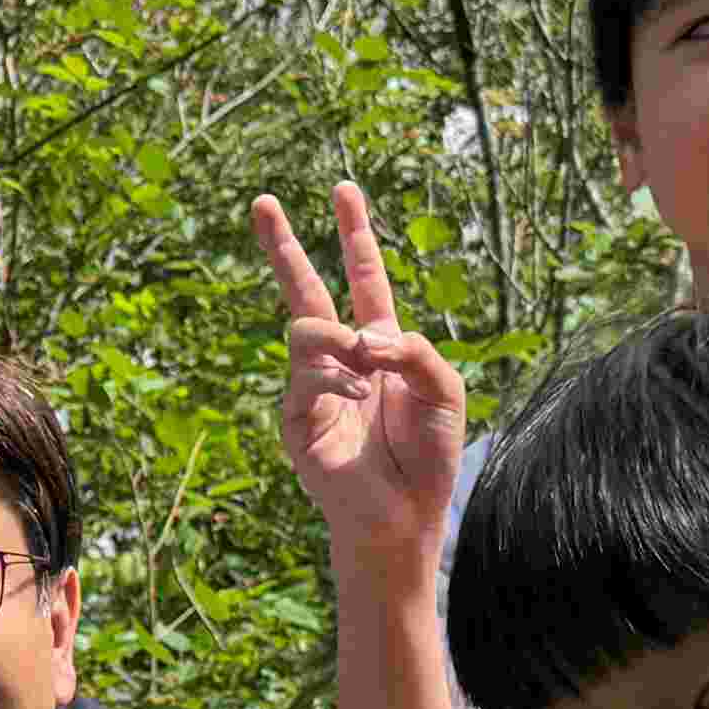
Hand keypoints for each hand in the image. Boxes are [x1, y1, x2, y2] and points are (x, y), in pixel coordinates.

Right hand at [255, 186, 467, 581]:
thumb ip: (417, 350)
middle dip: (285, 246)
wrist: (404, 517)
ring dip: (341, 341)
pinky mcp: (296, 420)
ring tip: (367, 368)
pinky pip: (307, 375)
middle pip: (305, 290)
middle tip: (263, 201)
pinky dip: (338, 381)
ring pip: (307, 328)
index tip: (344, 190)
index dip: (356, 236)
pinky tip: (358, 401)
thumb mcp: (444, 390)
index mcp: (380, 347)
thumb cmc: (429, 457)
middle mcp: (342, 361)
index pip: (364, 280)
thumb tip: (366, 336)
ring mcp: (313, 388)